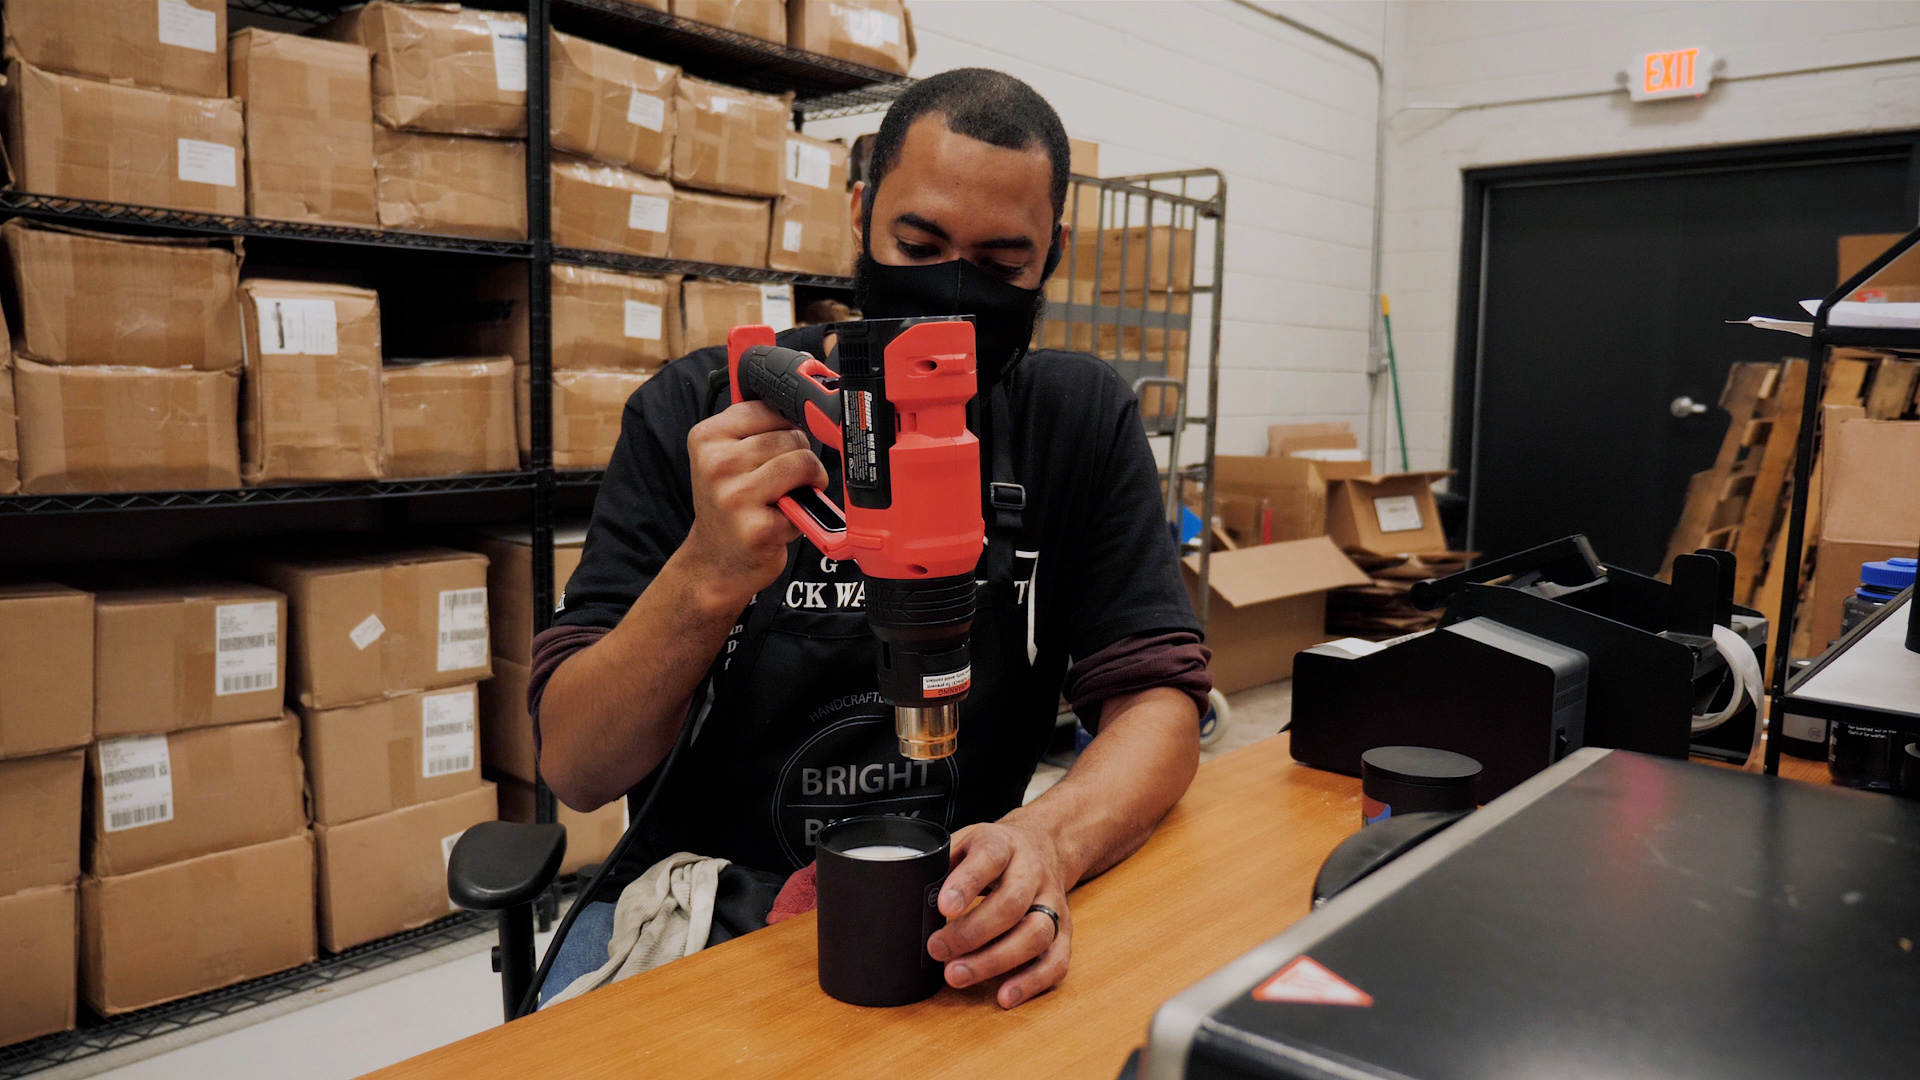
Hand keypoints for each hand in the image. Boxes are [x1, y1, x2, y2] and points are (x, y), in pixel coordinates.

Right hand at [680, 401, 828, 607]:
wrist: (715, 561)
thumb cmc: (730, 504)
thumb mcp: (726, 458)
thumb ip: (755, 430)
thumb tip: (805, 406)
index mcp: (706, 437)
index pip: (769, 408)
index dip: (788, 428)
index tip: (784, 446)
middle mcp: (715, 463)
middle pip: (791, 435)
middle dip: (800, 457)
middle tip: (786, 481)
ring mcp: (734, 496)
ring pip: (802, 462)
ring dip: (808, 482)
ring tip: (789, 498)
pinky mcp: (756, 527)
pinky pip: (804, 502)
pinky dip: (803, 513)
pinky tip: (781, 521)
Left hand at [927, 821, 1073, 1008]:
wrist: (1044, 845)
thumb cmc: (993, 852)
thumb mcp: (966, 842)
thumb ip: (942, 865)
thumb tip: (907, 897)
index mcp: (1004, 845)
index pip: (990, 858)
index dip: (967, 882)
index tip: (944, 905)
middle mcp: (1033, 873)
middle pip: (1012, 903)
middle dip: (972, 932)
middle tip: (937, 949)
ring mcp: (1053, 903)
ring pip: (1035, 934)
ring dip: (995, 961)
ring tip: (957, 975)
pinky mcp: (1065, 932)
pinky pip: (1057, 961)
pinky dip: (1031, 983)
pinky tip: (1004, 996)